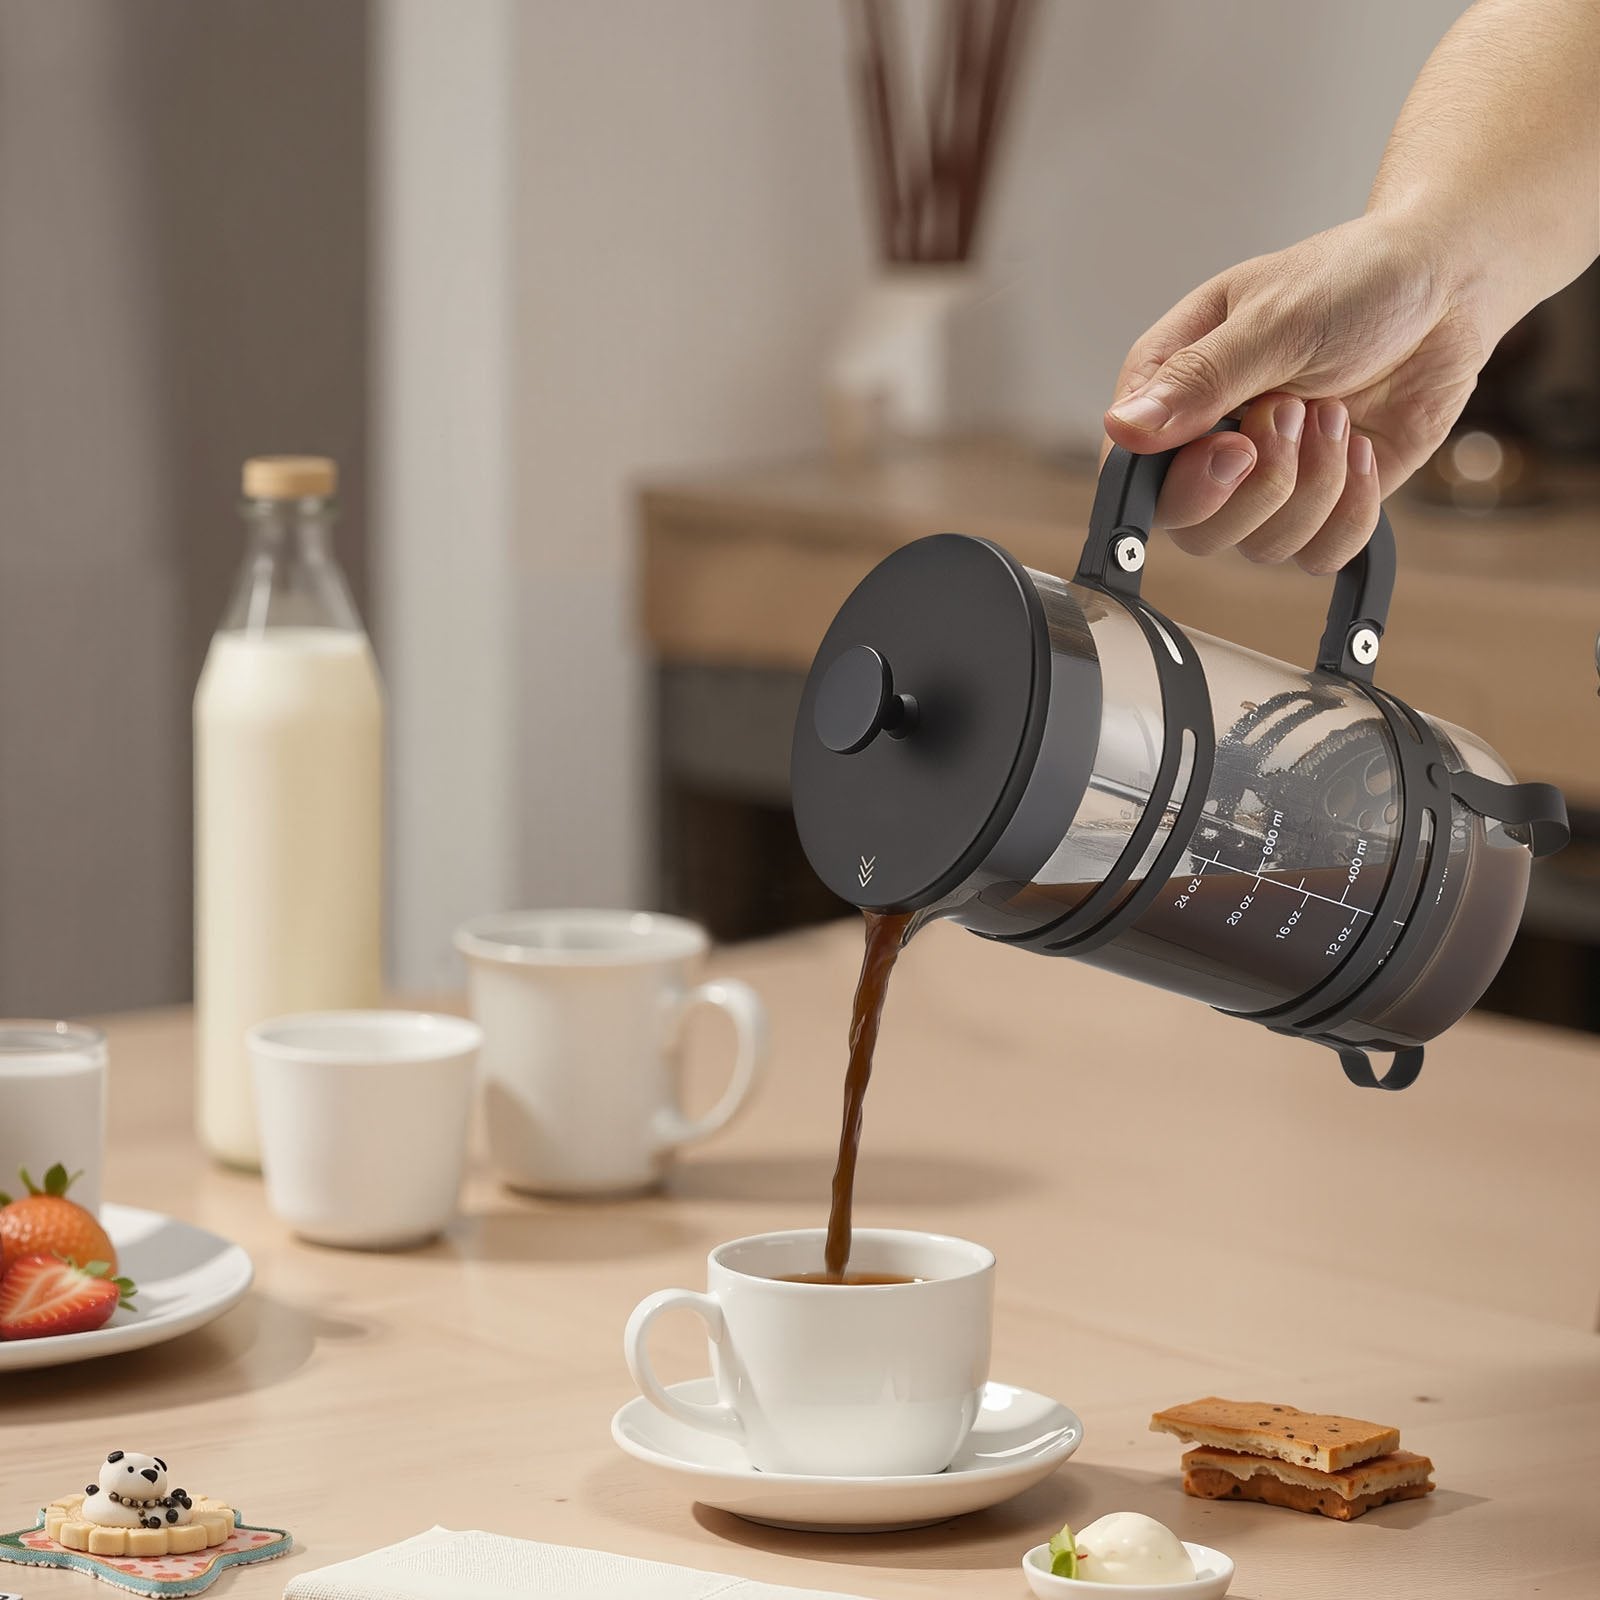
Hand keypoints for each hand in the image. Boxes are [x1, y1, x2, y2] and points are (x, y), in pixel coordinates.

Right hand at [1103, 213, 1490, 571]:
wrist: (1447, 284)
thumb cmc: (1353, 280)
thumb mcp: (1272, 320)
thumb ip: (1197, 381)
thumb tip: (1122, 429)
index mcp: (1174, 392)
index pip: (1134, 477)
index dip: (1183, 482)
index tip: (1234, 446)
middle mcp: (1209, 445)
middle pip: (1195, 531)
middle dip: (1262, 484)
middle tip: (1296, 411)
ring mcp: (1265, 481)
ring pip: (1261, 547)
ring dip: (1315, 485)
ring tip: (1337, 413)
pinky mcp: (1321, 502)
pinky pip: (1317, 554)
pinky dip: (1350, 510)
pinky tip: (1361, 448)